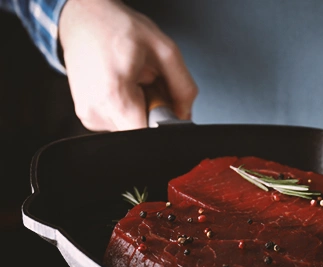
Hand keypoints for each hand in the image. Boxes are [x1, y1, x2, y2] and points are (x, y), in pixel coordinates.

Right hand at [59, 0, 197, 130]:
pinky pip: (116, 122)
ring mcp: (89, 116)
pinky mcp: (87, 117)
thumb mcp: (163, 50)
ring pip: (128, 128)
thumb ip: (183, 88)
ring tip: (131, 83)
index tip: (163, 109)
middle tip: (145, 86)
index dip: (160, 126)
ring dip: (137, 110)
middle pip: (139, 132)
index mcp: (114, 96)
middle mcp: (96, 111)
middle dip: (150, 112)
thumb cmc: (116, 27)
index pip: (145, 136)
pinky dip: (125, 109)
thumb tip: (185, 115)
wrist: (83, 20)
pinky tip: (121, 87)